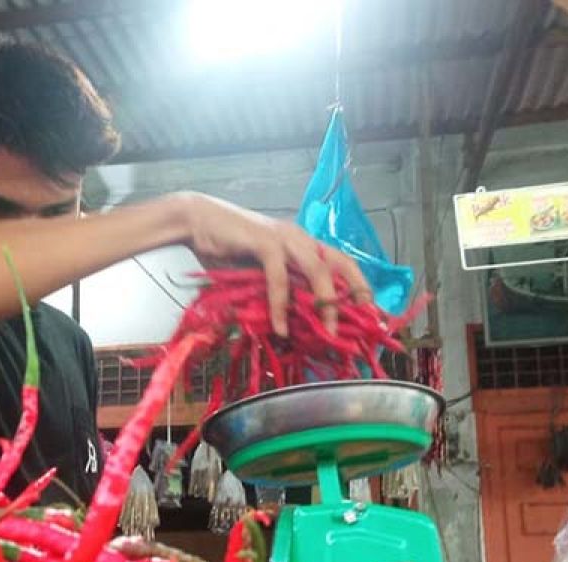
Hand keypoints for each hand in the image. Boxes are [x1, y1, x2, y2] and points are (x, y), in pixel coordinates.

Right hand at [174, 192, 370, 336]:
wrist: (197, 223)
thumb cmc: (227, 251)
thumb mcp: (259, 275)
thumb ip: (278, 291)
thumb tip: (293, 324)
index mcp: (304, 244)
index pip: (342, 263)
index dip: (359, 286)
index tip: (370, 313)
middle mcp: (301, 238)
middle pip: (341, 262)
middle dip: (356, 292)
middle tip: (363, 322)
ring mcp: (284, 238)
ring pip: (317, 269)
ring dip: (325, 302)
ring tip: (327, 331)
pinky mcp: (264, 242)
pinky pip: (279, 276)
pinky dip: (281, 304)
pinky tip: (280, 327)